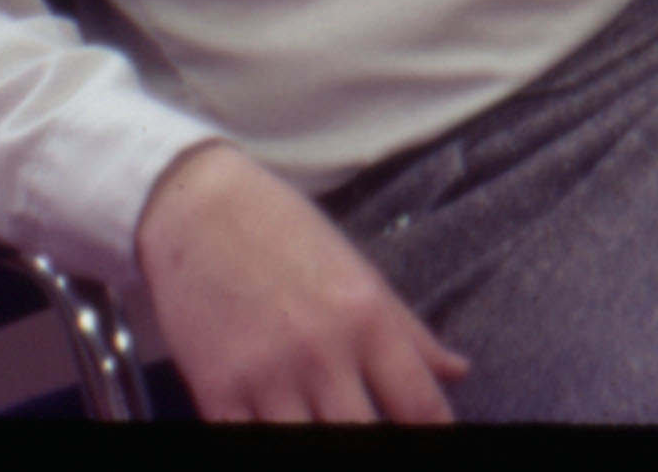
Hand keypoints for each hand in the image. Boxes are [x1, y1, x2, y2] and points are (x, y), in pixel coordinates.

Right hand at [135, 140, 468, 421]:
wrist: (198, 209)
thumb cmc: (286, 234)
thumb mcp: (359, 273)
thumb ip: (410, 331)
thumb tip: (458, 371)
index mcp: (367, 318)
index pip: (420, 405)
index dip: (435, 435)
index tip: (434, 441)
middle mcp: (322, 351)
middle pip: (367, 437)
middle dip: (377, 445)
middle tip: (374, 430)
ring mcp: (266, 375)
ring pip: (306, 448)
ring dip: (320, 443)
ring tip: (323, 424)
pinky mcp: (215, 391)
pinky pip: (246, 444)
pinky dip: (265, 444)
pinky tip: (279, 430)